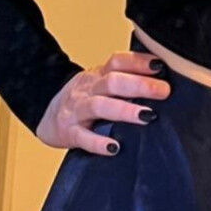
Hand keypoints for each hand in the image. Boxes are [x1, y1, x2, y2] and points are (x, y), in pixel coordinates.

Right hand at [35, 50, 171, 155]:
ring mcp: (76, 110)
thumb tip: (164, 81)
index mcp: (97, 76)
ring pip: (99, 106)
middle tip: (163, 92)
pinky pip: (83, 137)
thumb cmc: (83, 100)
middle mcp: (87, 90)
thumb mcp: (100, 84)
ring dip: (124, 110)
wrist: (46, 116)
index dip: (138, 62)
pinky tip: (114, 148)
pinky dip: (98, 143)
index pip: (117, 62)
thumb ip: (125, 81)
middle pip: (112, 81)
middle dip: (140, 85)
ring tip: (147, 116)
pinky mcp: (69, 132)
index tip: (161, 66)